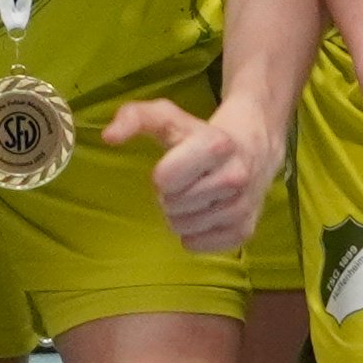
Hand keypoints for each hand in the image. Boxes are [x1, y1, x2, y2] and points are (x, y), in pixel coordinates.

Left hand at [106, 93, 277, 252]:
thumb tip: (108, 137)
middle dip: (171, 195)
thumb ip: (133, 117)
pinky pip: (198, 245)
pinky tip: (205, 213)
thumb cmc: (200, 134)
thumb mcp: (168, 117)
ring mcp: (242, 206)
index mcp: (216, 145)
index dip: (163, 174)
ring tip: (195, 196)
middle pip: (172, 205)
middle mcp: (235, 176)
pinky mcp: (244, 231)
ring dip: (181, 215)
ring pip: (183, 228)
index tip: (174, 165)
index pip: (166, 178)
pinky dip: (194, 234)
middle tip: (186, 182)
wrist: (253, 146)